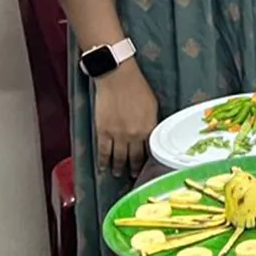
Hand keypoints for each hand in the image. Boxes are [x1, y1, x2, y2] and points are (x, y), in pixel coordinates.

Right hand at [93, 60, 158, 177]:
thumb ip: (151, 123)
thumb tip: (150, 135)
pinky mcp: (103, 132)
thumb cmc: (137, 88)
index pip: (149, 151)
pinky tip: (103, 168)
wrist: (118, 78)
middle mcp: (134, 135)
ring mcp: (118, 135)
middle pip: (134, 158)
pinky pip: (103, 152)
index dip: (148, 161)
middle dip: (134, 169)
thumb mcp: (152, 106)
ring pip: (118, 158)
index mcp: (148, 128)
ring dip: (119, 168)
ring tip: (118, 174)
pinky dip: (103, 162)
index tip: (147, 168)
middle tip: (133, 176)